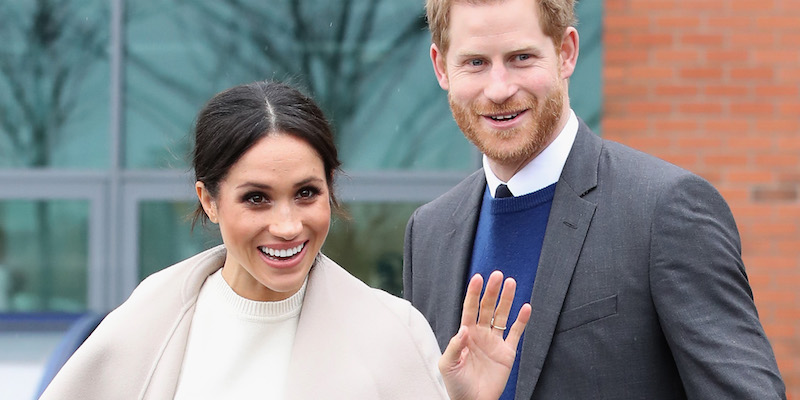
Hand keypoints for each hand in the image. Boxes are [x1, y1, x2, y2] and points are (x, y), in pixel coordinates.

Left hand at [439, 271, 531, 399]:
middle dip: (492, 291)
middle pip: (487, 307)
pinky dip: (521, 321)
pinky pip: (516, 334)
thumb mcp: (447, 365)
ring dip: (507, 300)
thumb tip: (464, 328)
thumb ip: (454, 346)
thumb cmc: (456, 384)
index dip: (474, 293)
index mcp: (465, 334)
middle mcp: (481, 334)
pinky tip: (526, 307)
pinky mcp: (507, 353)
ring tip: (512, 283)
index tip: (478, 278)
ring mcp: (495, 342)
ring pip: (502, 316)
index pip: (470, 308)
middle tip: (498, 275)